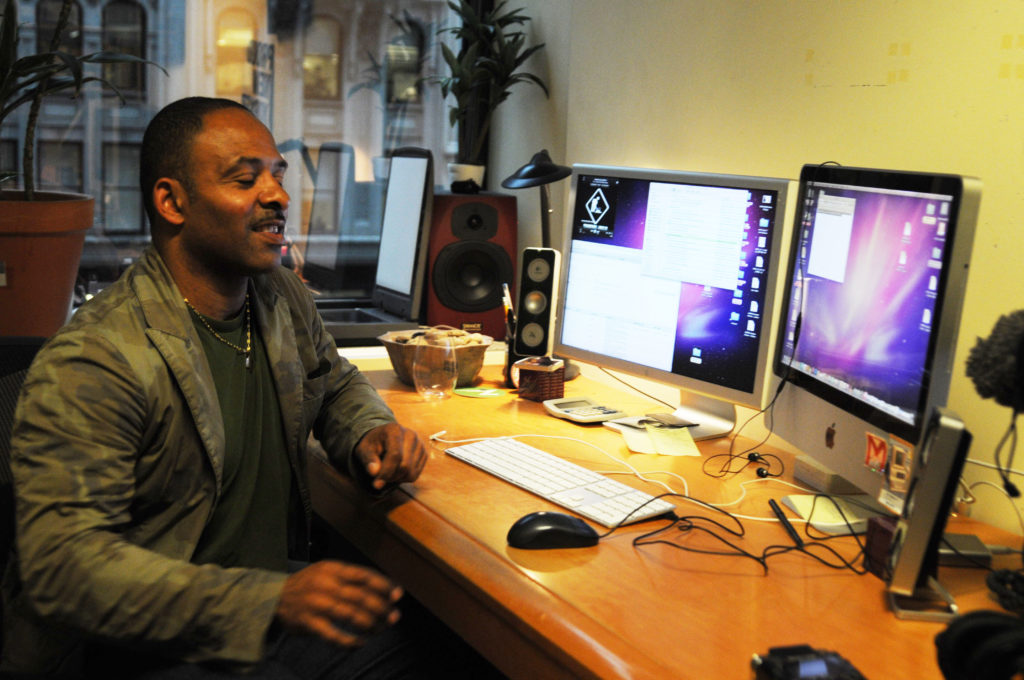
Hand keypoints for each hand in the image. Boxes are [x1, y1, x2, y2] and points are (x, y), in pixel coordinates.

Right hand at [274, 561, 402, 646]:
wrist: (274, 597)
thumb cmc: (309, 583)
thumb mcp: (328, 571)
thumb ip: (353, 578)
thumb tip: (386, 589)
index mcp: (333, 569)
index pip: (364, 576)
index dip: (384, 586)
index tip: (397, 595)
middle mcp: (325, 584)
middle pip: (361, 597)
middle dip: (382, 608)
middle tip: (394, 617)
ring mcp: (316, 604)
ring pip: (350, 615)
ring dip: (370, 624)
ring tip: (381, 629)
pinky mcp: (309, 623)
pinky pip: (333, 635)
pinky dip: (349, 641)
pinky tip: (360, 643)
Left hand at [355, 423, 427, 490]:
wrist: (383, 437)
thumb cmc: (372, 444)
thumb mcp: (365, 449)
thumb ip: (368, 460)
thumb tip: (374, 472)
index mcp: (395, 430)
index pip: (395, 455)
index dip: (386, 472)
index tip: (376, 484)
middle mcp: (411, 435)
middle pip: (405, 466)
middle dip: (390, 477)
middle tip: (379, 477)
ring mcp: (420, 444)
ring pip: (411, 473)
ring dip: (397, 478)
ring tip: (387, 472)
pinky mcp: (424, 453)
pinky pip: (415, 474)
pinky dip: (404, 478)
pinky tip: (396, 470)